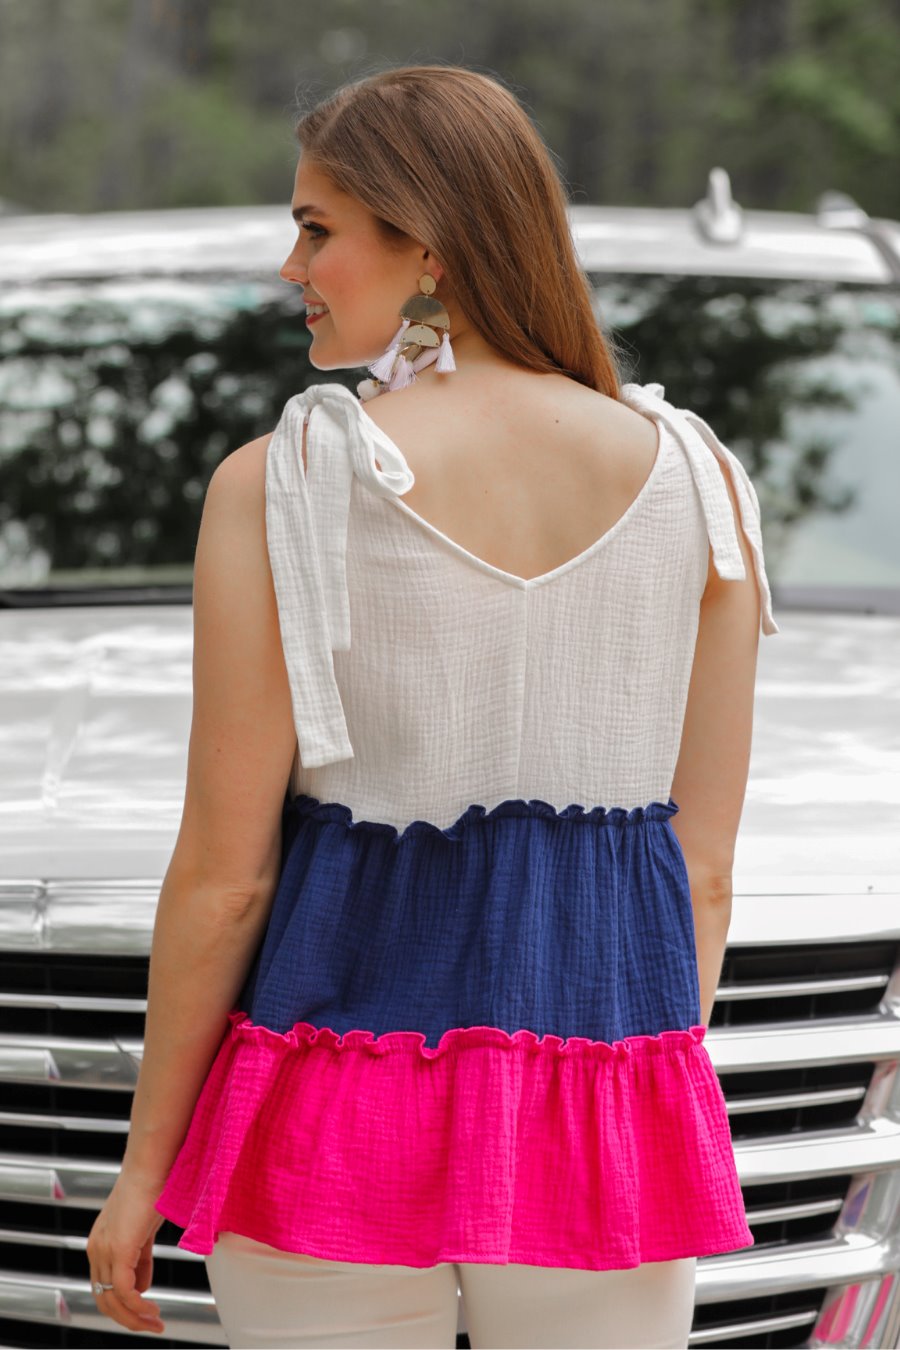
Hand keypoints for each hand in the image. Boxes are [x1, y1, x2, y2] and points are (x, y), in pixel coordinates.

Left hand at [86, 1169, 167, 1334]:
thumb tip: (142, 1287)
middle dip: (129, 1319)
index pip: (105, 1288)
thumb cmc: (154, 1186)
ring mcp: (104, 1249)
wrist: (154, 1163)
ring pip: (112, 1300)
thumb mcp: (145, 1230)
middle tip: (153, 1326)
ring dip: (135, 1318)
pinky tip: (152, 1310)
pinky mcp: (118, 1249)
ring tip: (156, 1323)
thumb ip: (141, 1259)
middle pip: (104, 1300)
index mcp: (101, 1244)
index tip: (148, 1315)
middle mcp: (96, 1249)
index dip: (125, 1307)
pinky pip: (123, 1290)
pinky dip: (137, 1306)